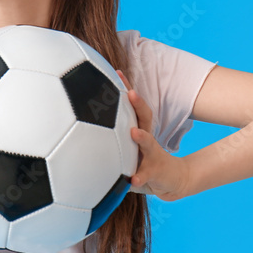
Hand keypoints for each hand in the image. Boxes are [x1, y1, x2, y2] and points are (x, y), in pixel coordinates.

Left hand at [116, 69, 192, 201]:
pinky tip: (132, 180)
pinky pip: (145, 176)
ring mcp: (152, 155)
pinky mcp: (153, 173)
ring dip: (142, 137)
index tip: (117, 72)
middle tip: (130, 92)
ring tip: (134, 132)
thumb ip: (110, 131)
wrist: (170, 179)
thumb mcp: (128, 143)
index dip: (126, 88)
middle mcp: (147, 138)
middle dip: (138, 104)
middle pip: (145, 117)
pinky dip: (139, 178)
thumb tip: (82, 117)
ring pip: (149, 144)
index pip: (134, 105)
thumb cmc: (143, 158)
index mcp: (139, 128)